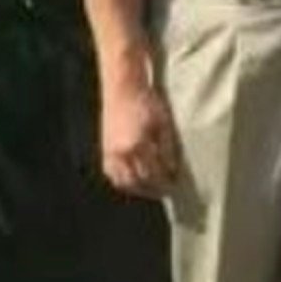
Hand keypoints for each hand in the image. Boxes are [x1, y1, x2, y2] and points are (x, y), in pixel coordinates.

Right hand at [99, 78, 179, 199]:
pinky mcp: (104, 151)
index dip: (166, 181)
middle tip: (167, 191)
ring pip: (124, 183)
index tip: (176, 184)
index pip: (154, 173)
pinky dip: (124, 183)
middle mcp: (122, 153)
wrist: (123, 89)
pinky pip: (113, 176)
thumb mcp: (163, 123)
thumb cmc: (146, 102)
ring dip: (139, 190)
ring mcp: (110, 154)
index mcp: (138, 145)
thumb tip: (172, 169)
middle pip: (139, 182)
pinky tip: (135, 182)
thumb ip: (167, 149)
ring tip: (153, 190)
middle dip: (154, 189)